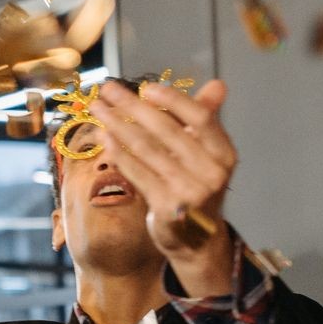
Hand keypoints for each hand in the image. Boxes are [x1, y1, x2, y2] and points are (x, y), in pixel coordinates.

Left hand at [95, 79, 236, 261]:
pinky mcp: (167, 207)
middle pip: (167, 131)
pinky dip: (119, 153)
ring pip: (147, 150)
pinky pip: (137, 173)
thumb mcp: (207, 154)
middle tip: (108, 89)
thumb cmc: (196, 185)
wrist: (196, 238)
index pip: (201, 119)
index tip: (147, 87)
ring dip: (117, 125)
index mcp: (224, 154)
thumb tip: (217, 85)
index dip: (174, 101)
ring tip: (99, 109)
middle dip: (133, 106)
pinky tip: (104, 138)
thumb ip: (205, 119)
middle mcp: (211, 173)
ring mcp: (189, 192)